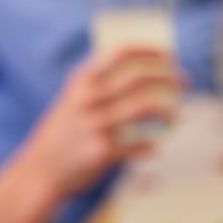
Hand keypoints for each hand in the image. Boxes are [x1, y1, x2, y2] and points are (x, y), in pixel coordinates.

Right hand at [0, 49, 182, 222]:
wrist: (39, 172)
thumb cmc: (64, 133)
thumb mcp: (73, 100)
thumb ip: (101, 86)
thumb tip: (148, 73)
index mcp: (81, 80)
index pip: (120, 53)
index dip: (150, 51)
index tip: (170, 54)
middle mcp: (88, 98)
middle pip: (139, 78)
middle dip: (167, 76)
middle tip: (183, 80)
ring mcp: (95, 124)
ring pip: (145, 107)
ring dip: (168, 109)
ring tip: (178, 115)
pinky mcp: (102, 151)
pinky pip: (138, 144)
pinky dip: (150, 146)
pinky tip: (154, 147)